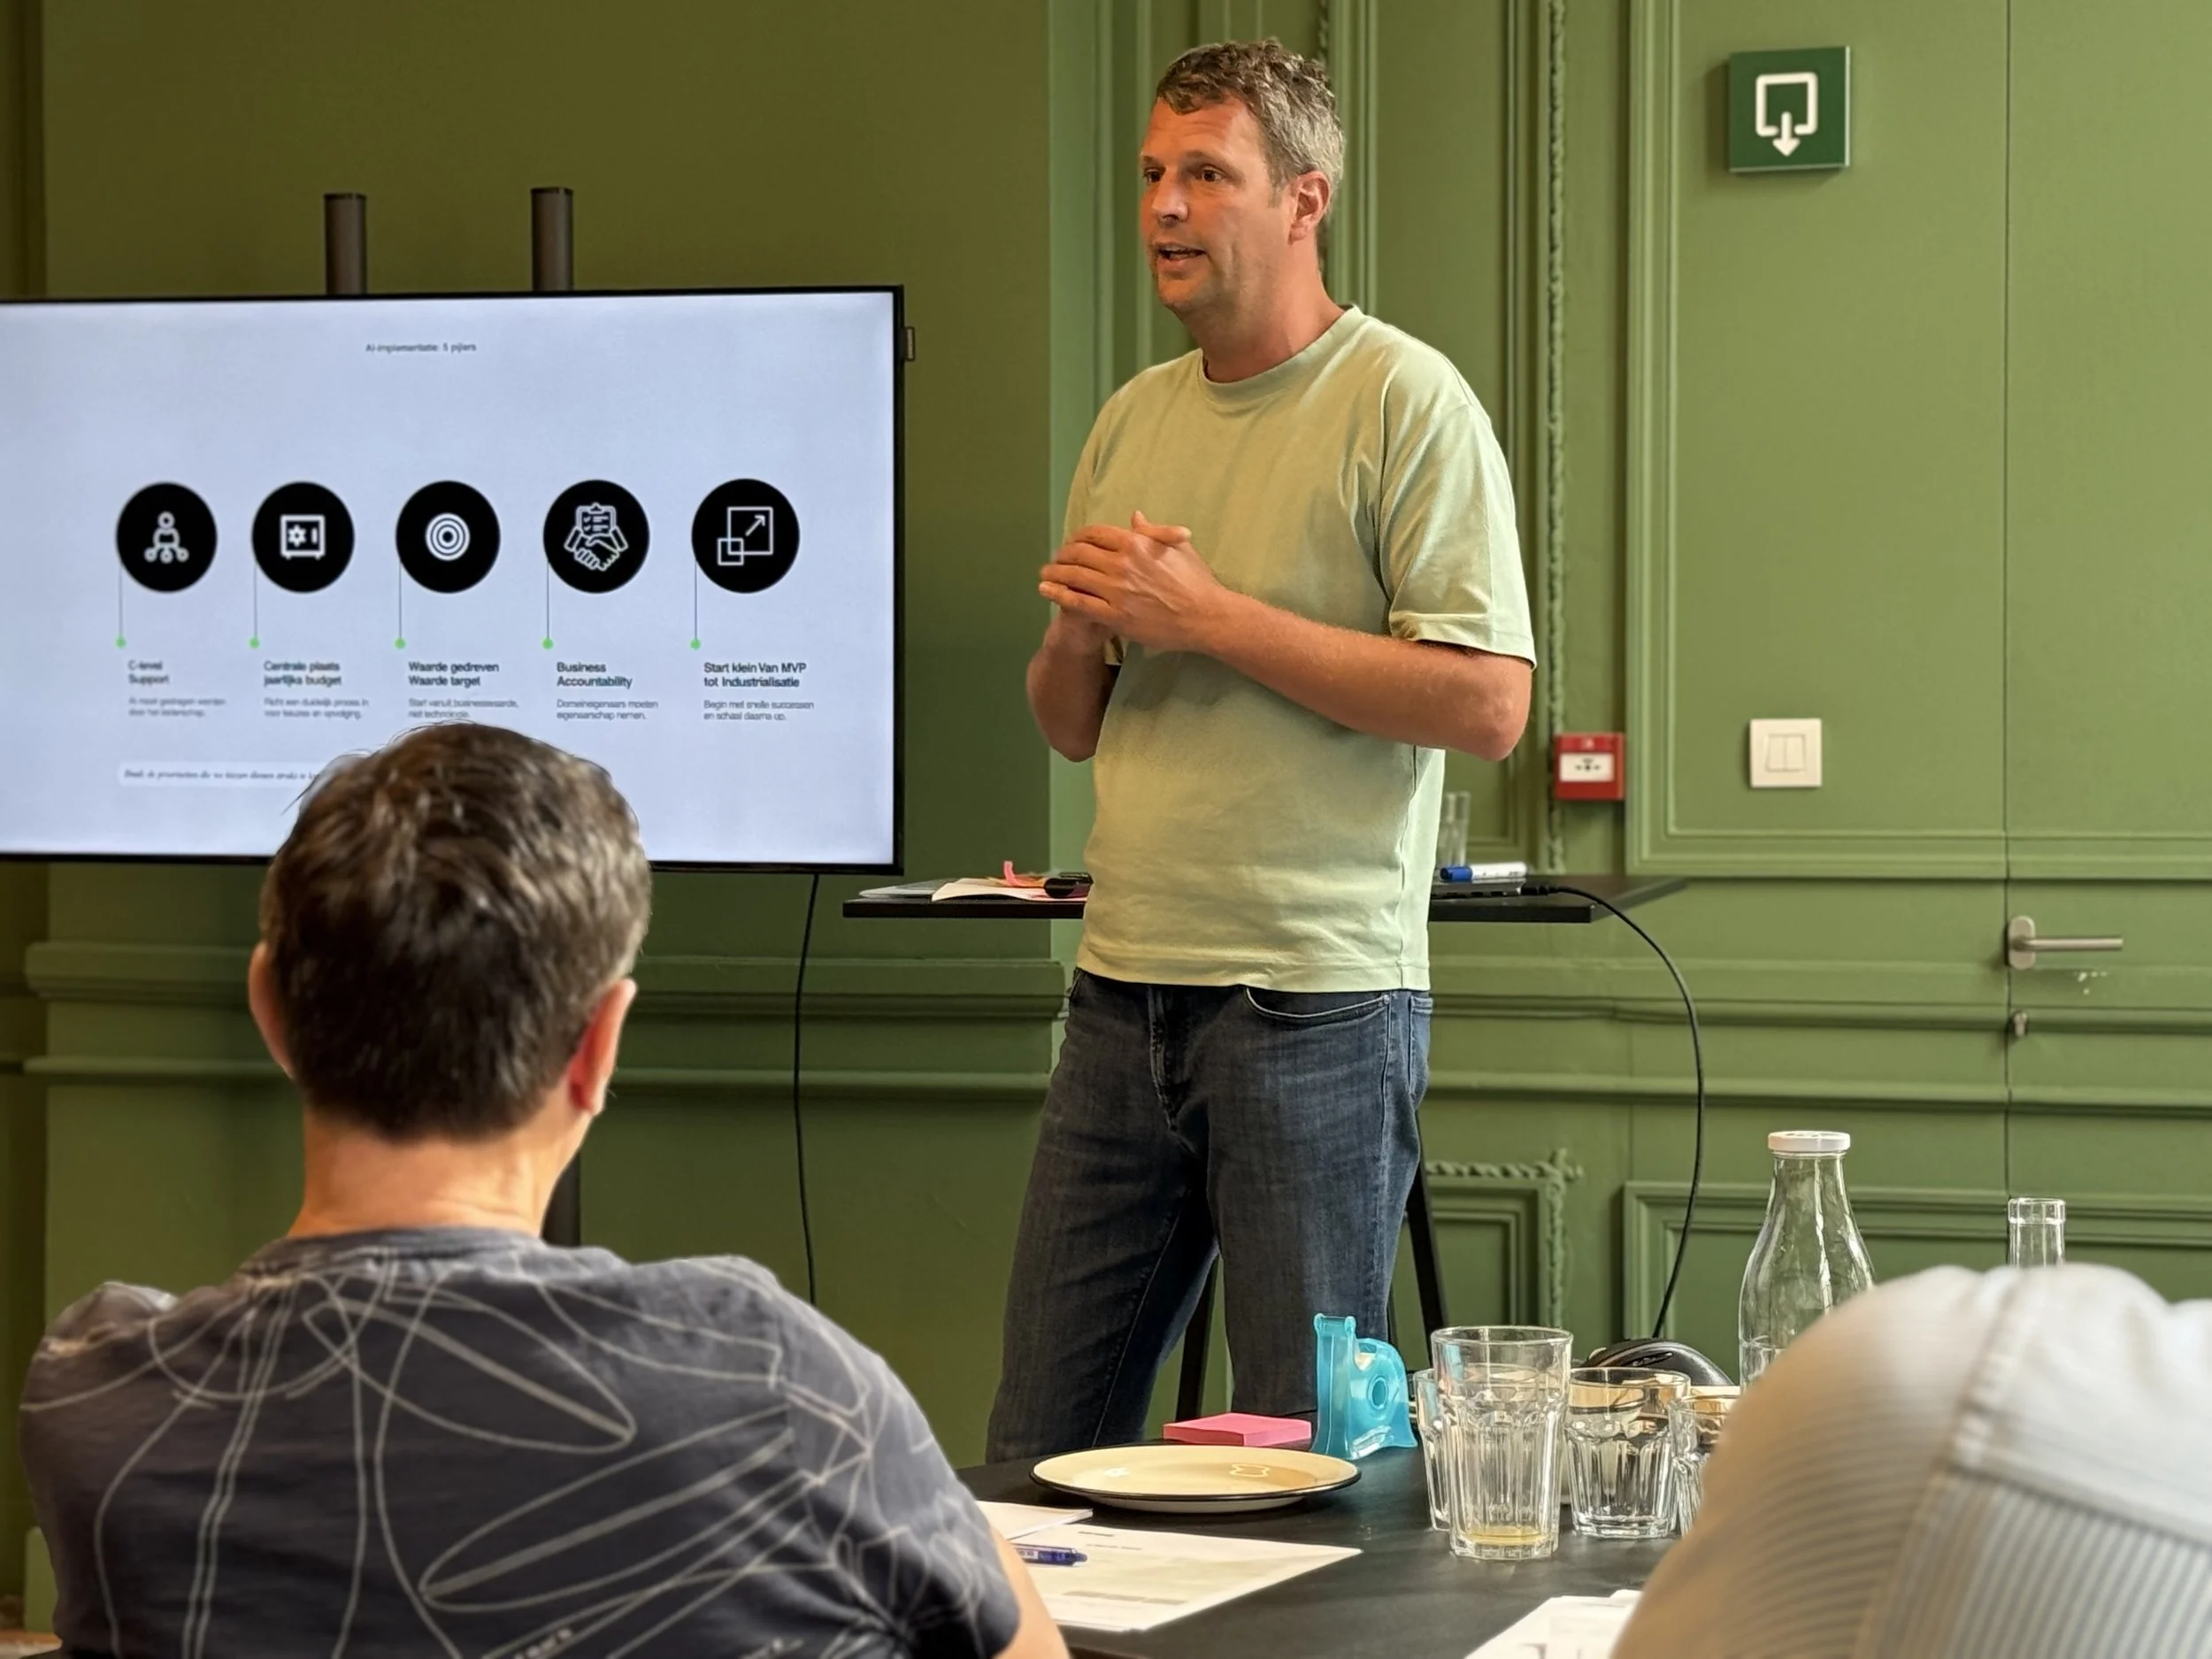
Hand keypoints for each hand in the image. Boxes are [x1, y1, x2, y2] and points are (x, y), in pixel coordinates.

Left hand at [1039, 510, 1231, 654]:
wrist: (1206, 616)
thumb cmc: (1196, 581)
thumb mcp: (1178, 547)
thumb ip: (1153, 531)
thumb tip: (1135, 516)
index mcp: (1136, 543)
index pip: (1095, 533)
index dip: (1078, 537)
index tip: (1072, 543)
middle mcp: (1122, 563)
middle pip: (1079, 553)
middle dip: (1062, 555)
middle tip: (1055, 559)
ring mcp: (1117, 590)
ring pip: (1074, 577)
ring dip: (1054, 574)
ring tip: (1044, 575)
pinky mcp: (1115, 615)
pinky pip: (1079, 603)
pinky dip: (1059, 595)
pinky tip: (1046, 592)